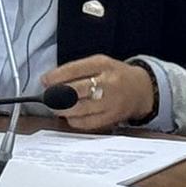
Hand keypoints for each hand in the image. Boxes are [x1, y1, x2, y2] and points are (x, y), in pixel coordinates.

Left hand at [41, 55, 157, 131]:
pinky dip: (74, 121)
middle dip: (57, 95)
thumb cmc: (115, 75)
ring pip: (80, 109)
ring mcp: (111, 102)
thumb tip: (50, 81)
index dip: (56, 76)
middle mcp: (108, 83)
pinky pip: (88, 123)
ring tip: (56, 108)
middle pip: (76, 90)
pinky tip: (70, 116)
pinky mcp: (112, 118)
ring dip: (63, 110)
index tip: (45, 81)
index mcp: (103, 65)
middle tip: (48, 98)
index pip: (75, 69)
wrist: (141, 90)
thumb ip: (77, 70)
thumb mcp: (99, 63)